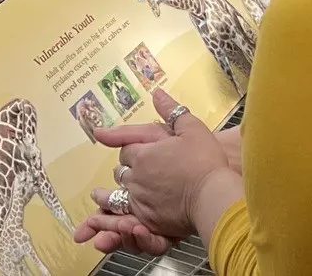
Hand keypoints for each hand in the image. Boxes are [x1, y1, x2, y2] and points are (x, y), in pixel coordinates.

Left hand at [76, 91, 239, 251]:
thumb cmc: (204, 160)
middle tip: (130, 171)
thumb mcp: (191, 128)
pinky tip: (118, 217)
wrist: (212, 195)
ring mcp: (139, 200)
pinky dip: (119, 215)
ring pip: (116, 196)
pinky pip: (125, 217)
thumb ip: (171, 110)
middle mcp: (136, 177)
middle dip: (124, 169)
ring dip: (109, 195)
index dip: (130, 147)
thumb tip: (156, 92)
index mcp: (143, 153)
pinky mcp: (146, 220)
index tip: (134, 149)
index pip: (125, 147)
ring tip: (100, 196)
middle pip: (120, 172)